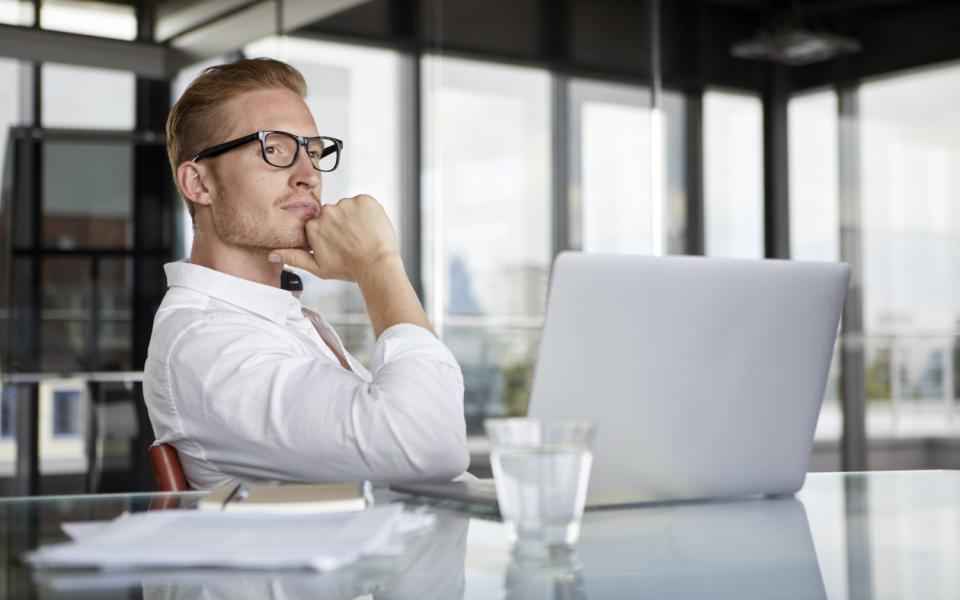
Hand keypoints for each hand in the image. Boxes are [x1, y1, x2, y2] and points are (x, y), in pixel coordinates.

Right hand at [270, 194, 398, 281]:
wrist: (376, 265)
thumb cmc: (348, 269)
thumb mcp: (317, 267)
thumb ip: (293, 258)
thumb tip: (272, 254)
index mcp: (313, 226)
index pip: (321, 224)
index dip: (332, 235)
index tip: (341, 245)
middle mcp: (326, 211)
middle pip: (334, 214)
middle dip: (342, 224)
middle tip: (353, 241)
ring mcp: (345, 204)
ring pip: (349, 208)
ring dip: (356, 218)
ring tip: (363, 235)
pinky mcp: (364, 199)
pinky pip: (364, 203)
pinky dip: (368, 212)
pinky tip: (370, 227)